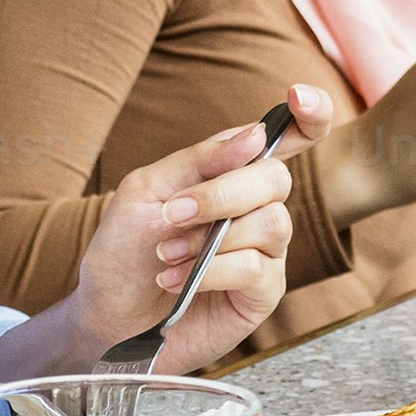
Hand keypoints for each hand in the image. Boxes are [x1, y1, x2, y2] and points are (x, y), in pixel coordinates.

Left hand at [5, 113, 301, 377]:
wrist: (105, 318)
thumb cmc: (124, 253)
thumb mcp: (146, 191)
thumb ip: (198, 161)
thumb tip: (255, 136)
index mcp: (231, 175)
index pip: (289, 139)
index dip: (310, 115)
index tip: (298, 97)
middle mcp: (255, 208)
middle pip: (275, 178)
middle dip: (225, 192)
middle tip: (175, 212)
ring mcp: (264, 252)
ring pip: (271, 223)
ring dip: (211, 237)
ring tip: (167, 253)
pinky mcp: (262, 294)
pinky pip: (256, 268)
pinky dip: (211, 271)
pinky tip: (176, 280)